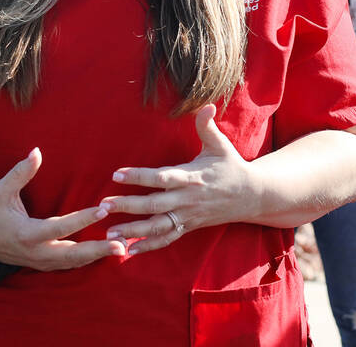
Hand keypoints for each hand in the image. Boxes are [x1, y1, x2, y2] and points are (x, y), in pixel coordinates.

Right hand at [0, 148, 126, 271]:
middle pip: (72, 255)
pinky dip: (87, 260)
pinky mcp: (42, 265)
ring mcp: (40, 262)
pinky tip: (104, 253)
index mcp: (27, 233)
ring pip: (73, 263)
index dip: (82, 219)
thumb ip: (20, 172)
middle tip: (121, 244)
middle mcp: (36, 252)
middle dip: (98, 250)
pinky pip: (68, 264)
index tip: (102, 209)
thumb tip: (36, 151)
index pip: (60, 227)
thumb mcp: (1, 190)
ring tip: (122, 248)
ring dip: (97, 256)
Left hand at [98, 104, 252, 254]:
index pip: (161, 178)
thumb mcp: (220, 145)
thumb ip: (207, 127)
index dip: (139, 176)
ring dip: (133, 230)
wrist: (252, 196)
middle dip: (128, 206)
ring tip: (110, 232)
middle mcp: (187, 199)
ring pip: (157, 226)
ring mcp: (188, 216)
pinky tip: (129, 250)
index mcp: (191, 177)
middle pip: (154, 205)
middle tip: (103, 206)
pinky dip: (149, 246)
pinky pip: (167, 238)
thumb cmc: (231, 167)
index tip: (117, 174)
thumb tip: (206, 105)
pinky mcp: (189, 227)